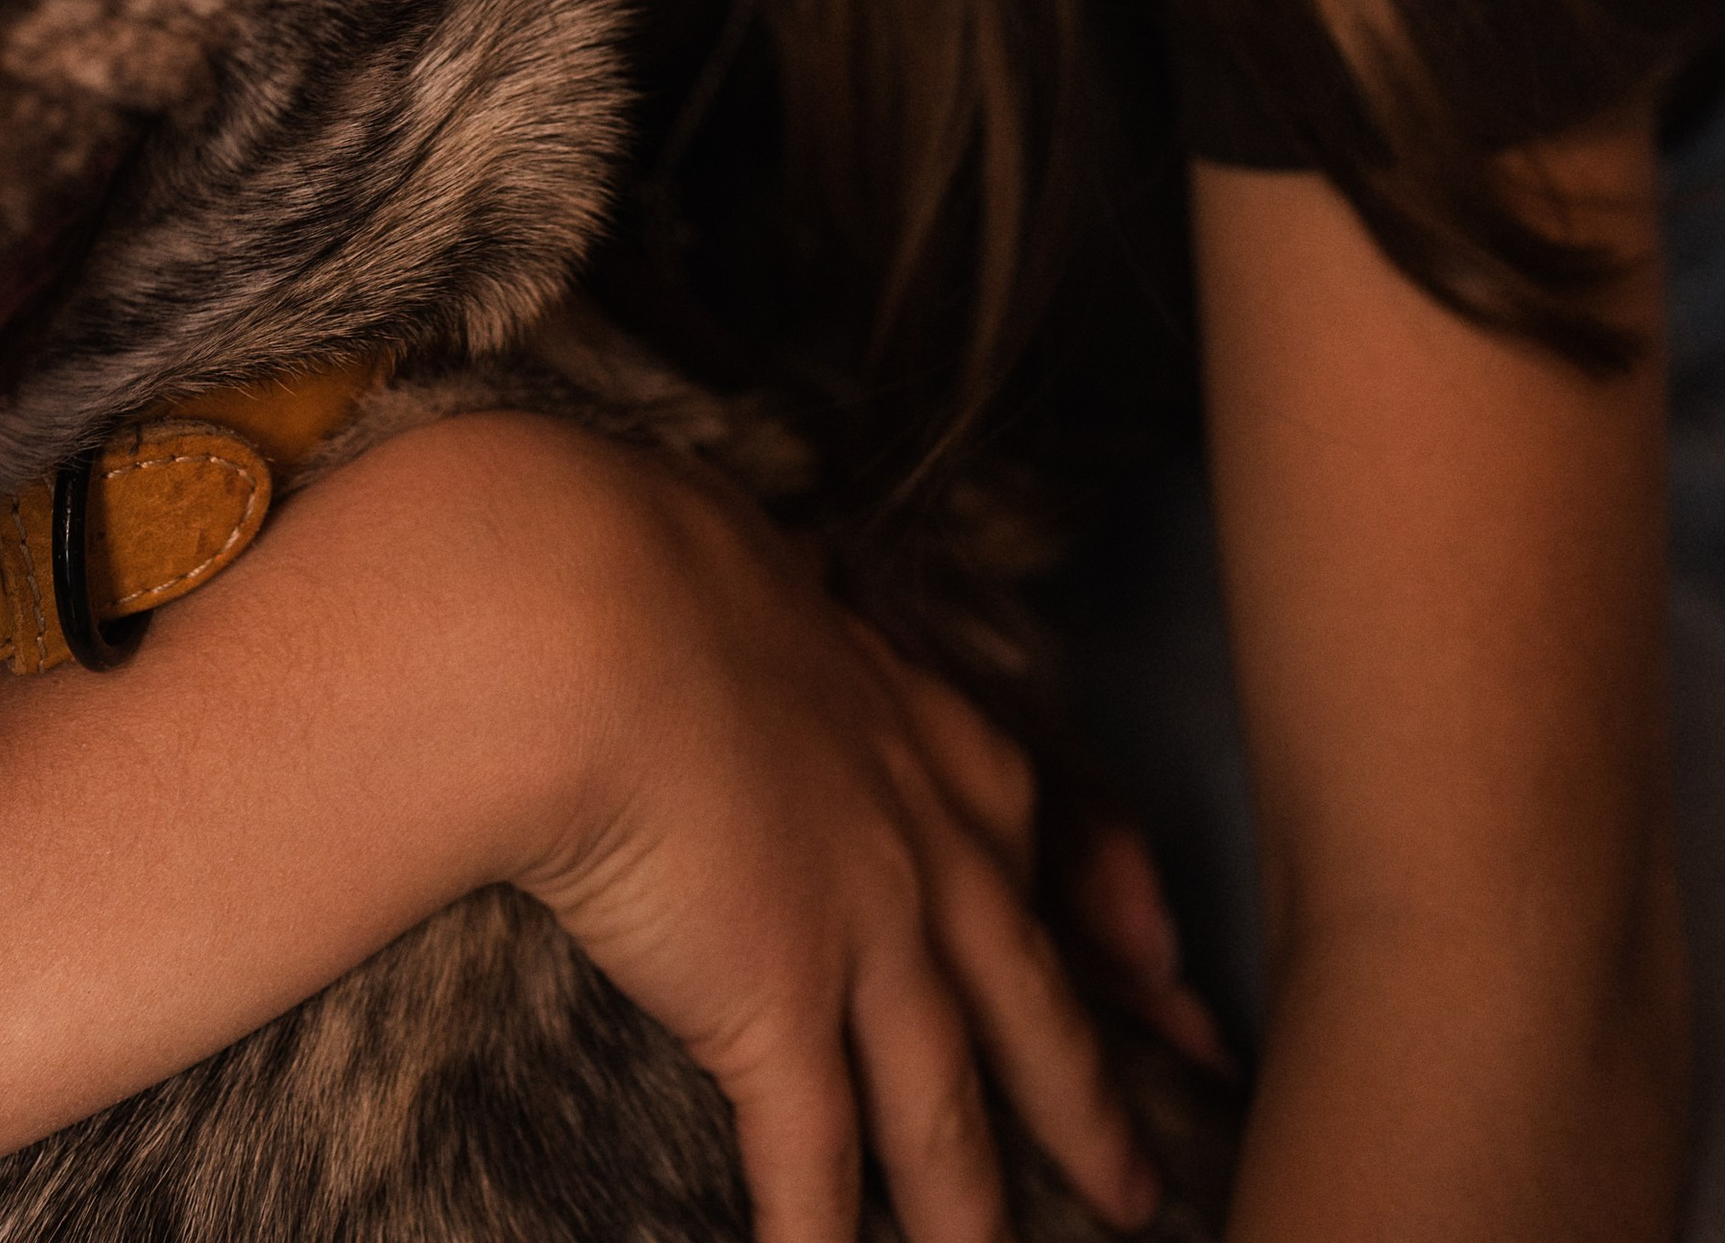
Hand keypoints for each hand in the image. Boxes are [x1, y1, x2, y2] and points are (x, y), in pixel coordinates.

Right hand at [505, 439, 1165, 1242]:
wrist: (576, 611)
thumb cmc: (628, 554)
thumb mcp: (732, 549)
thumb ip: (762, 582)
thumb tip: (745, 555)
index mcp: (903, 719)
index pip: (1018, 821)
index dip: (1086, 900)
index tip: (1148, 953)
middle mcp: (913, 839)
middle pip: (1024, 997)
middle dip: (1084, 1100)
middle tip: (1140, 1187)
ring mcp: (861, 932)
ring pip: (946, 1106)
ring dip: (972, 1210)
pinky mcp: (778, 1007)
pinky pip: (813, 1160)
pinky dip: (821, 1237)